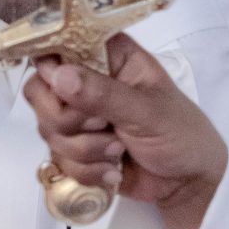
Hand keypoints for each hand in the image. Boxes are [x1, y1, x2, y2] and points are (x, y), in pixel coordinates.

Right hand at [23, 33, 228, 228]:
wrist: (190, 183)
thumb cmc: (182, 135)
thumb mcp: (149, 111)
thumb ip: (104, 93)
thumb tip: (59, 76)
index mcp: (109, 57)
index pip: (57, 45)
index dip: (52, 68)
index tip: (65, 90)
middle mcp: (87, 81)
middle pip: (39, 91)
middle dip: (69, 120)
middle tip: (105, 126)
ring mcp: (79, 117)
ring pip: (47, 130)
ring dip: (86, 150)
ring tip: (120, 151)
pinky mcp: (76, 149)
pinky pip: (57, 159)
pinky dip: (87, 170)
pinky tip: (114, 170)